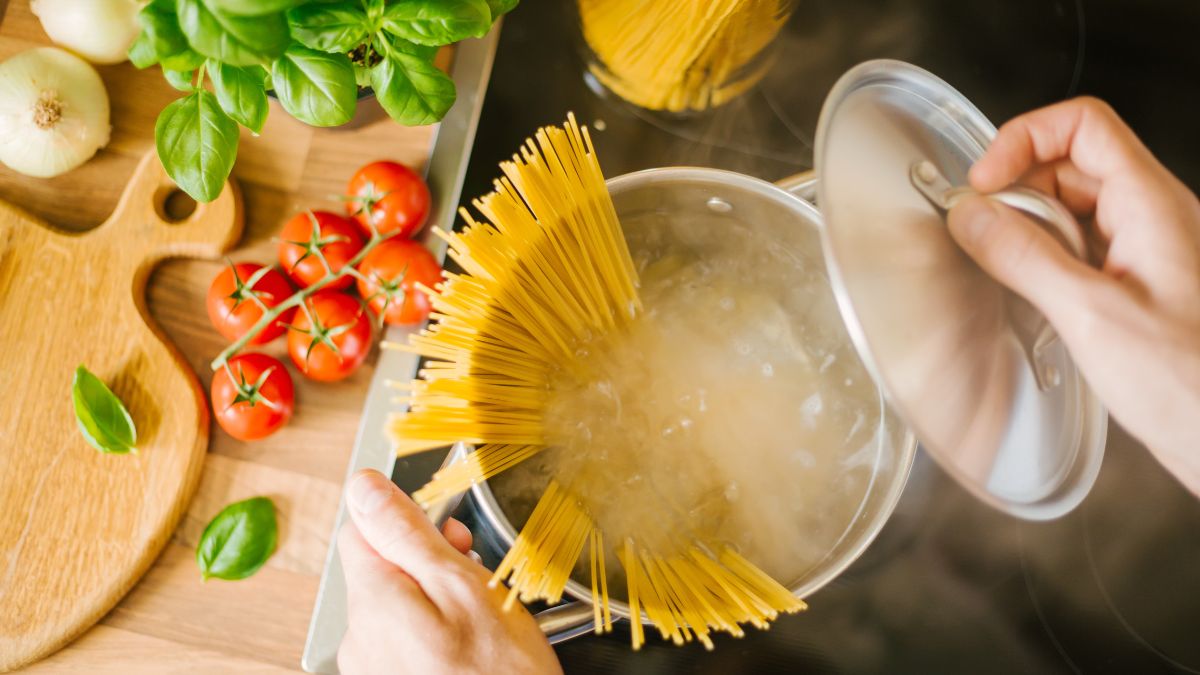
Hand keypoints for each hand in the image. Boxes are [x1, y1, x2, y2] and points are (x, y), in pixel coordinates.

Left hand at [337, 470, 561, 674]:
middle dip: (427, 563)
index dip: (409, 522)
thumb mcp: (463, 588)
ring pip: (395, 605)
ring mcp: (371, 667)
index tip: (450, 540)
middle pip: (380, 568)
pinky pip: (403, 640)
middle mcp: (358, 637)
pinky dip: (433, 634)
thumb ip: (407, 534)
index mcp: (374, 601)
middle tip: (474, 579)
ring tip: (477, 620)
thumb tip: (363, 487)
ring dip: (434, 600)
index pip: (362, 527)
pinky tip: (467, 648)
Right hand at [947, 97, 1199, 494]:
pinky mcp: (1139, 287)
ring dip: (1031, 230)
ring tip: (1009, 272)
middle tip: (984, 234)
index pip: (1083, 125)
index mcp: (1153, 206)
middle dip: (1018, 192)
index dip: (1024, 140)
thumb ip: (1025, 258)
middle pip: (1072, 165)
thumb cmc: (1191, 385)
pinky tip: (1037, 299)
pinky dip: (1048, 263)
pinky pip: (1083, 250)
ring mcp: (1148, 252)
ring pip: (1075, 209)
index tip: (983, 185)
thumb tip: (971, 215)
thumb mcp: (1091, 316)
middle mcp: (1155, 219)